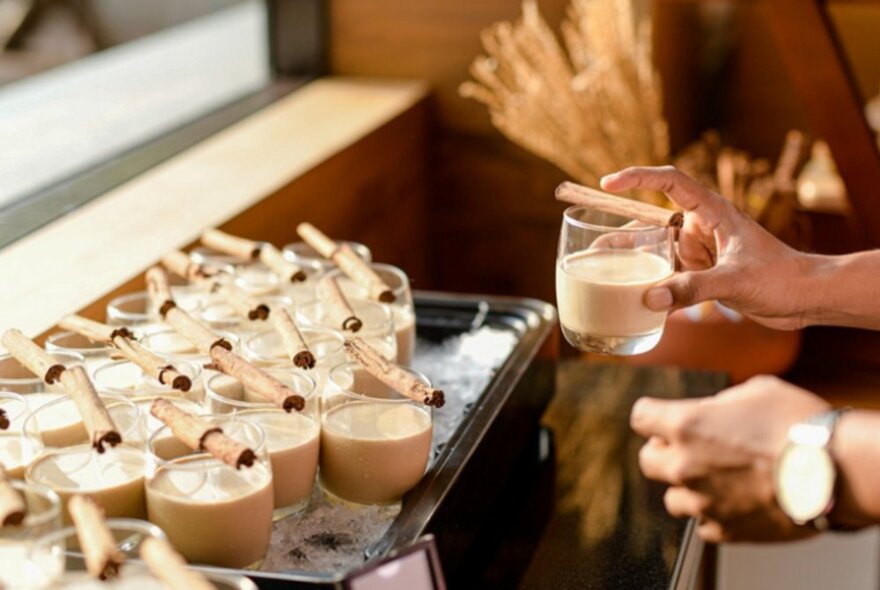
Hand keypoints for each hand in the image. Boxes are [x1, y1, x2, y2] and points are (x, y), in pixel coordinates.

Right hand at [600, 166, 817, 329]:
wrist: (806, 299)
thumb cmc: (782, 278)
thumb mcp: (735, 280)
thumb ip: (692, 288)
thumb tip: (649, 298)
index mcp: (713, 212)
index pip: (669, 182)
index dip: (637, 178)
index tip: (607, 183)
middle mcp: (702, 227)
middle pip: (652, 222)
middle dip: (621, 233)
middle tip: (590, 248)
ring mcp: (701, 251)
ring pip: (656, 251)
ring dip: (632, 261)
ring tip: (601, 272)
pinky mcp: (702, 273)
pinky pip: (667, 274)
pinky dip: (650, 283)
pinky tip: (632, 296)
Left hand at [632, 375, 829, 542]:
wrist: (835, 471)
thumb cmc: (799, 425)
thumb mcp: (756, 391)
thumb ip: (720, 402)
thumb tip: (712, 409)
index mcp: (685, 425)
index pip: (640, 417)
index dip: (653, 414)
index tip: (662, 417)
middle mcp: (684, 464)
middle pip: (647, 461)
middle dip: (665, 453)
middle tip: (692, 449)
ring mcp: (702, 501)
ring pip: (672, 498)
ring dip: (688, 488)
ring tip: (718, 479)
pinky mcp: (725, 529)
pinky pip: (704, 524)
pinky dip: (714, 514)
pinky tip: (736, 501)